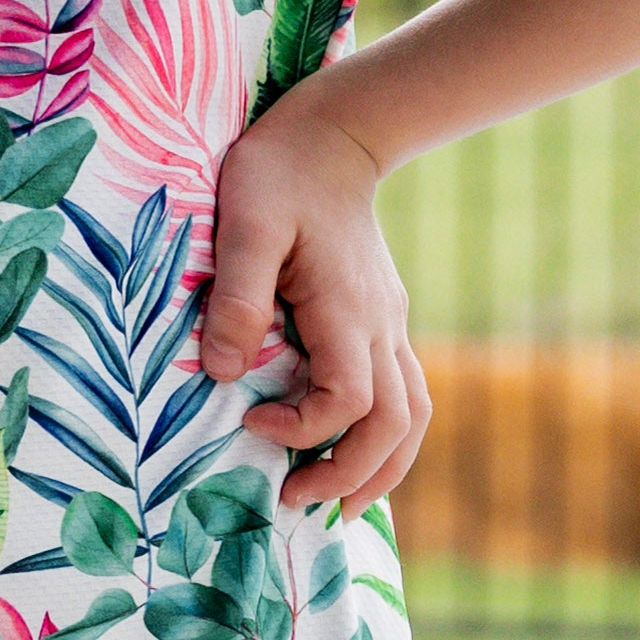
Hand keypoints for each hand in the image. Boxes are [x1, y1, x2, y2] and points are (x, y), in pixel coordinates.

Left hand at [198, 93, 430, 513]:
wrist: (334, 133)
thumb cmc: (278, 173)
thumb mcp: (244, 224)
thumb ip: (236, 297)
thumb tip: (225, 373)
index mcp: (348, 310)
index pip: (348, 400)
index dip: (302, 428)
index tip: (248, 421)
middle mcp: (381, 325)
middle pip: (395, 425)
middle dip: (351, 475)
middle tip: (295, 502)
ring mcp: (389, 324)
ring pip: (413, 415)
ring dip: (383, 467)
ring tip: (340, 506)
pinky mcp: (383, 320)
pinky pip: (403, 394)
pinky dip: (386, 437)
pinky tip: (351, 455)